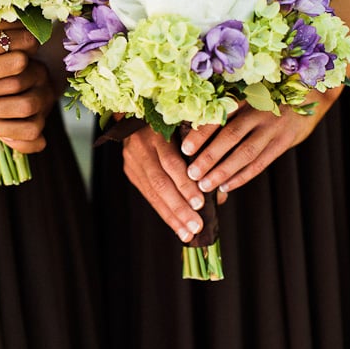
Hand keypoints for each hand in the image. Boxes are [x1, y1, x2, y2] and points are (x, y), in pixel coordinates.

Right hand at [0, 16, 38, 105]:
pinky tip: (10, 73)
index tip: (21, 29)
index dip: (22, 21)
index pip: (11, 9)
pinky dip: (20, 69)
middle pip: (22, 26)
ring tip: (19, 59)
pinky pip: (18, 64)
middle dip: (28, 37)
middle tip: (24, 46)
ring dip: (27, 53)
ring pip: (25, 43)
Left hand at [0, 60, 54, 152]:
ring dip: (3, 127)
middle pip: (27, 106)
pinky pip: (37, 144)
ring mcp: (45, 112)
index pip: (18, 82)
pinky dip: (15, 143)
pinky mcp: (42, 129)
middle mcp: (45, 91)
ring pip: (33, 128)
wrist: (17, 83)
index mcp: (35, 71)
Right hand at [122, 125, 223, 242]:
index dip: (185, 185)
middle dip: (179, 207)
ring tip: (187, 234)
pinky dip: (163, 211)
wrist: (136, 114)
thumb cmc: (172, 121)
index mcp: (158, 132)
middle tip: (196, 226)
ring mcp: (133, 159)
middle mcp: (142, 147)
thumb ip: (202, 154)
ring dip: (171, 216)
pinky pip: (147, 194)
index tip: (201, 204)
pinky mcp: (130, 170)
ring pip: (152, 192)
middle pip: (160, 182)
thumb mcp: (186, 129)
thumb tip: (219, 195)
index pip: (171, 163)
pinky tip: (176, 226)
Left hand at [182, 89, 341, 192]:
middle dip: (209, 157)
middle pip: (230, 136)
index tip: (184, 149)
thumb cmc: (267, 97)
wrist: (310, 94)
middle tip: (191, 174)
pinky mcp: (285, 141)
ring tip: (205, 185)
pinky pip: (261, 163)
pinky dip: (242, 176)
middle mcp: (258, 111)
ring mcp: (273, 127)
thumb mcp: (249, 95)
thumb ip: (228, 110)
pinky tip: (226, 186)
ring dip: (223, 172)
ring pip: (245, 153)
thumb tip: (193, 131)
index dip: (201, 133)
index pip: (219, 116)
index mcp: (244, 97)